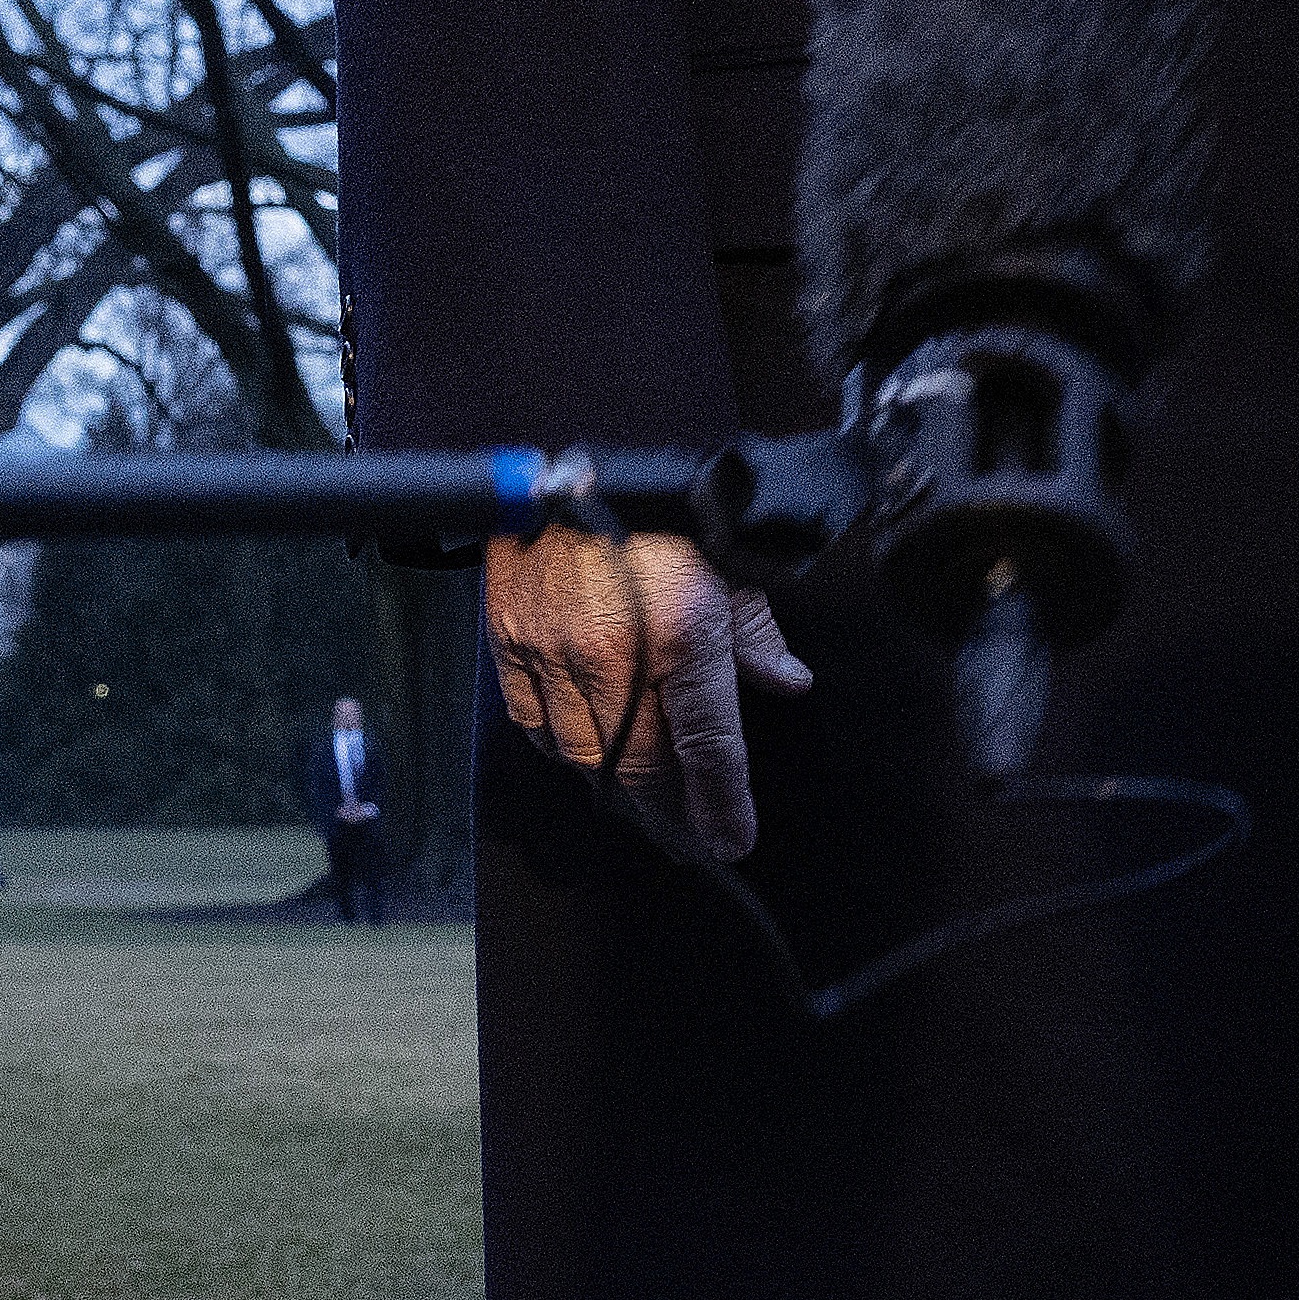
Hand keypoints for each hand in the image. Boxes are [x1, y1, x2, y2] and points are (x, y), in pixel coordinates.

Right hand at [490, 530, 814, 861]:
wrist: (569, 458)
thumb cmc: (660, 507)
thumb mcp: (728, 559)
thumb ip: (755, 630)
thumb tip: (786, 682)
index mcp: (683, 631)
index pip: (709, 745)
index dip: (722, 805)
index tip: (733, 841)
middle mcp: (617, 654)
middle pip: (644, 768)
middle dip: (671, 811)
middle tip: (689, 833)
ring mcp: (556, 653)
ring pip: (587, 757)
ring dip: (618, 785)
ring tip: (642, 795)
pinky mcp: (512, 642)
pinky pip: (535, 725)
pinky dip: (562, 749)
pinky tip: (585, 751)